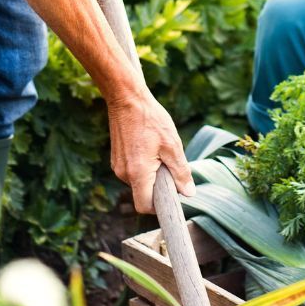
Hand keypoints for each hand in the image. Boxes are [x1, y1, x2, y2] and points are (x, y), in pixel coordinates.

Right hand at [107, 93, 193, 213]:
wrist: (127, 98)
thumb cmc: (151, 120)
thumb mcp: (172, 145)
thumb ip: (181, 172)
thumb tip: (188, 193)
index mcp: (138, 173)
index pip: (144, 206)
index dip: (159, 207)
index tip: (172, 196)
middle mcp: (123, 173)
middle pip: (142, 195)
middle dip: (158, 187)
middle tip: (169, 167)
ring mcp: (117, 166)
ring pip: (138, 182)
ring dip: (151, 175)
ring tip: (159, 152)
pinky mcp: (116, 159)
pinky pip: (132, 172)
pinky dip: (143, 167)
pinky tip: (149, 148)